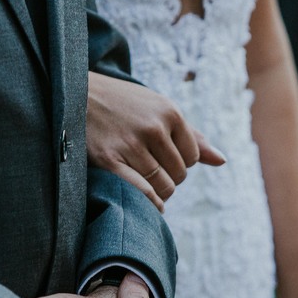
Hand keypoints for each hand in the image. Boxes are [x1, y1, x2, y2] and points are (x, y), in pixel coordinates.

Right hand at [88, 73, 225, 211]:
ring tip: (145, 184)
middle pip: (179, 174)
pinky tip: (145, 202)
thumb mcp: (158, 108)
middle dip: (169, 177)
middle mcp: (153, 128)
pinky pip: (141, 192)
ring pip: (162, 186)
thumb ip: (191, 136)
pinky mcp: (109, 160)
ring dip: (157, 192)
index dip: (181, 163)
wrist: (74, 94)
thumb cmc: (121, 104)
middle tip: (150, 171)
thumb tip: (222, 161)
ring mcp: (131, 145)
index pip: (193, 157)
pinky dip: (148, 203)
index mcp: (169, 112)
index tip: (163, 159)